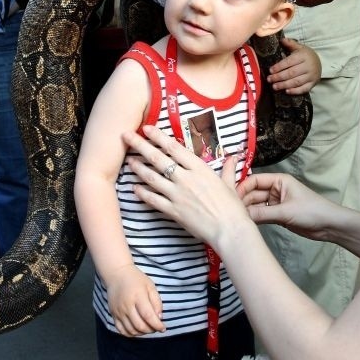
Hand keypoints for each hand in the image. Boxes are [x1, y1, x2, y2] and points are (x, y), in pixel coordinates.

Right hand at [105, 263, 165, 335]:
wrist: (117, 274)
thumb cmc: (136, 279)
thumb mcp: (150, 286)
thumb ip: (157, 302)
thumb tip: (159, 318)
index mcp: (138, 296)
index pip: (148, 316)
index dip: (157, 325)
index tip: (163, 328)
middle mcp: (126, 305)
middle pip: (140, 325)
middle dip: (151, 330)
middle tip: (156, 327)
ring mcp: (118, 311)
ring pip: (131, 330)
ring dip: (142, 333)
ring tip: (148, 328)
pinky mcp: (113, 314)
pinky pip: (122, 330)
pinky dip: (131, 334)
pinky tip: (137, 330)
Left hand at [124, 125, 249, 253]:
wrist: (229, 230)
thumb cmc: (232, 208)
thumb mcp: (230, 185)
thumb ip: (228, 170)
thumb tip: (233, 158)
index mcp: (199, 169)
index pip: (174, 148)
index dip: (158, 136)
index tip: (147, 128)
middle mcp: (185, 178)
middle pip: (158, 158)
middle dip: (140, 145)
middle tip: (126, 136)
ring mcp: (177, 195)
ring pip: (152, 178)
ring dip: (138, 168)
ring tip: (129, 160)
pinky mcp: (173, 211)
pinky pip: (153, 200)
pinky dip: (142, 194)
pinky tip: (134, 188)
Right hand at [239, 172, 335, 238]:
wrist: (329, 225)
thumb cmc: (311, 211)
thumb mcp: (285, 212)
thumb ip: (262, 214)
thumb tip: (241, 216)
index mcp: (279, 180)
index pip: (254, 180)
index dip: (242, 188)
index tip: (231, 199)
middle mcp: (275, 190)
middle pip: (253, 193)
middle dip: (243, 201)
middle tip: (231, 212)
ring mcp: (276, 203)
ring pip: (256, 205)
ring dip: (248, 211)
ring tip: (236, 219)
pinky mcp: (278, 215)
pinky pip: (262, 215)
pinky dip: (255, 219)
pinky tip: (246, 224)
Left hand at [267, 36, 321, 93]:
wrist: (319, 62)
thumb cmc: (305, 55)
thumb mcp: (299, 47)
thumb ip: (290, 43)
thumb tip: (281, 39)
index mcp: (303, 56)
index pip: (289, 62)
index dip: (279, 67)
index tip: (270, 70)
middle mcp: (308, 66)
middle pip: (292, 73)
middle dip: (279, 77)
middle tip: (269, 79)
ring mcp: (311, 76)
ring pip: (297, 82)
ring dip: (284, 85)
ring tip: (274, 86)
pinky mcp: (313, 83)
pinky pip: (304, 89)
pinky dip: (295, 91)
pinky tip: (286, 91)